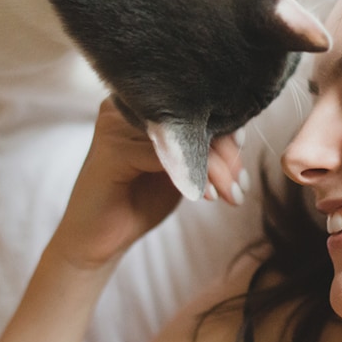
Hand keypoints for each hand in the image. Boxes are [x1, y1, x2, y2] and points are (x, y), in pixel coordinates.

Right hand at [48, 97, 244, 268]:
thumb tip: (241, 134)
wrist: (98, 239)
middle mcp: (126, 105)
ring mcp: (116, 124)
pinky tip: (207, 196)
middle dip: (225, 153)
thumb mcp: (180, 168)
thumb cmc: (140, 198)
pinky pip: (165, 156)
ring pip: (183, 137)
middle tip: (240, 185)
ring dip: (215, 168)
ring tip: (232, 194)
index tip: (242, 161)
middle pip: (191, 117)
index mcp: (143, 102)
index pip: (194, 105)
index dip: (227, 130)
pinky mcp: (111, 149)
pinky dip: (193, 176)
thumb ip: (202, 147)